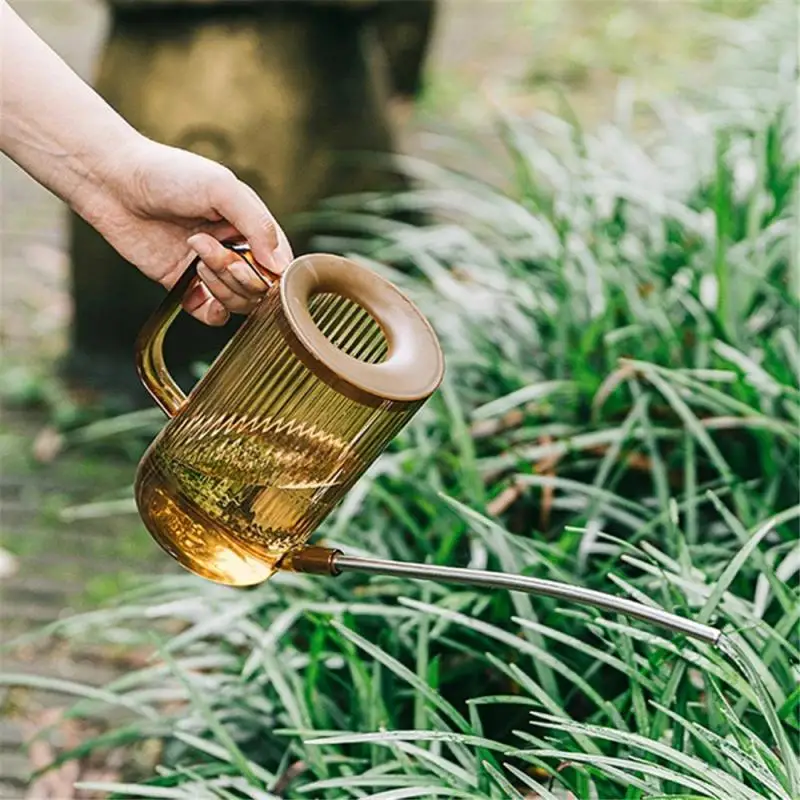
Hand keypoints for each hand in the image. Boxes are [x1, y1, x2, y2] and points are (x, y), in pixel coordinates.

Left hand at [75, 136, 293, 325]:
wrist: (114, 181)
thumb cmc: (169, 173)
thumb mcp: (222, 188)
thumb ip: (257, 225)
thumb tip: (280, 267)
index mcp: (252, 226)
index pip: (280, 266)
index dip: (270, 274)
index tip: (248, 259)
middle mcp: (236, 250)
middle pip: (260, 288)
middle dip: (239, 277)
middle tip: (208, 251)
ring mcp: (210, 269)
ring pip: (238, 303)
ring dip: (221, 288)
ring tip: (195, 254)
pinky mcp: (184, 284)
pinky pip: (211, 315)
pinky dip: (211, 312)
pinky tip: (196, 290)